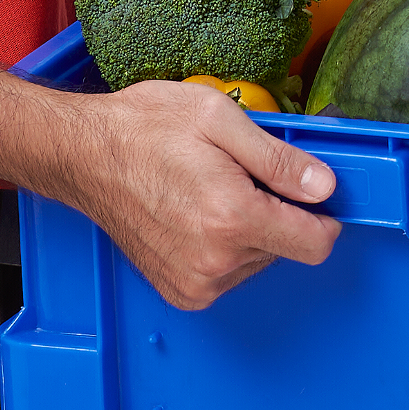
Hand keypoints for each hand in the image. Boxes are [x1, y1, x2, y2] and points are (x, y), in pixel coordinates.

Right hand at [60, 81, 341, 310]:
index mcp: (232, 218)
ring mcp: (194, 282)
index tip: (312, 196)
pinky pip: (229, 275)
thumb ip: (280, 160)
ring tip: (210, 192)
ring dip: (249, 231)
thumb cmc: (144, 129)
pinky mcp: (179, 291)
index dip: (323, 217)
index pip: (316, 244)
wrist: (83, 155)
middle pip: (287, 249)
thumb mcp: (219, 118)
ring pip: (258, 262)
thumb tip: (325, 187)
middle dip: (276, 214)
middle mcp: (215, 262)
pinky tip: (196, 216)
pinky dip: (225, 248)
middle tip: (239, 178)